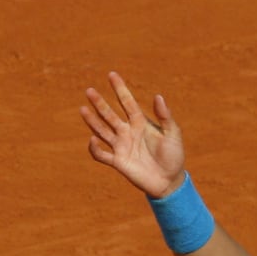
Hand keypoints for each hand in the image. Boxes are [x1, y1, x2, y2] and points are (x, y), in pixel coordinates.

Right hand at [80, 71, 186, 198]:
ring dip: (92, 121)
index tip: (112, 74)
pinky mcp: (118, 162)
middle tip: (89, 91)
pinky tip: (93, 140)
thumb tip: (158, 96)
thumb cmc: (174, 156)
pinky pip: (101, 154)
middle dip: (99, 103)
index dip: (120, 89)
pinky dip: (95, 148)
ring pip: (102, 130)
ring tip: (82, 109)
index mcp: (140, 123)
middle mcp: (128, 132)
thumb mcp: (173, 134)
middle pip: (110, 114)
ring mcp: (121, 146)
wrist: (170, 181)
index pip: (127, 102)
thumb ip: (165, 116)